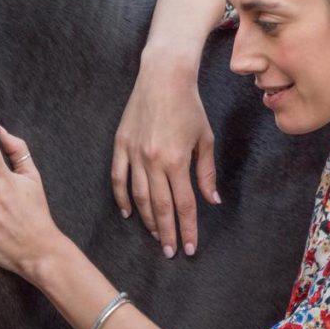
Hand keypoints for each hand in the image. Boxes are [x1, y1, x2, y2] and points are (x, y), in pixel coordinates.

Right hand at [111, 50, 219, 258]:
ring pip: (138, 196)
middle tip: (171, 252)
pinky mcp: (121, 145)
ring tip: (156, 236)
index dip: (187, 228)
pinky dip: (122, 197)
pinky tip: (128, 212)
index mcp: (176, 161)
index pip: (184, 204)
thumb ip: (206, 172)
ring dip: (147, 220)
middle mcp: (153, 161)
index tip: (189, 247)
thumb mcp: (204, 139)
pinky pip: (118, 178)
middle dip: (167, 232)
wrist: (163, 77)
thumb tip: (211, 200)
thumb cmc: (189, 106)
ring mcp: (134, 154)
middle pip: (159, 206)